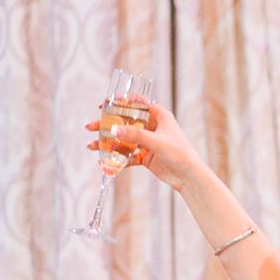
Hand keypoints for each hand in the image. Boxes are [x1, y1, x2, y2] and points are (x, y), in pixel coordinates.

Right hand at [85, 96, 206, 192]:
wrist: (189, 177)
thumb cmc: (179, 154)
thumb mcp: (156, 142)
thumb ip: (135, 135)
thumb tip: (114, 130)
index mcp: (160, 116)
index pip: (138, 103)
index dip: (121, 101)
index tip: (104, 104)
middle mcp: (153, 127)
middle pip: (126, 122)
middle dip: (107, 125)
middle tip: (90, 127)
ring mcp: (148, 142)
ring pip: (124, 139)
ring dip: (108, 142)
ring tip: (92, 146)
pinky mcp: (146, 156)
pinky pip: (128, 155)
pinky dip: (117, 158)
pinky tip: (104, 162)